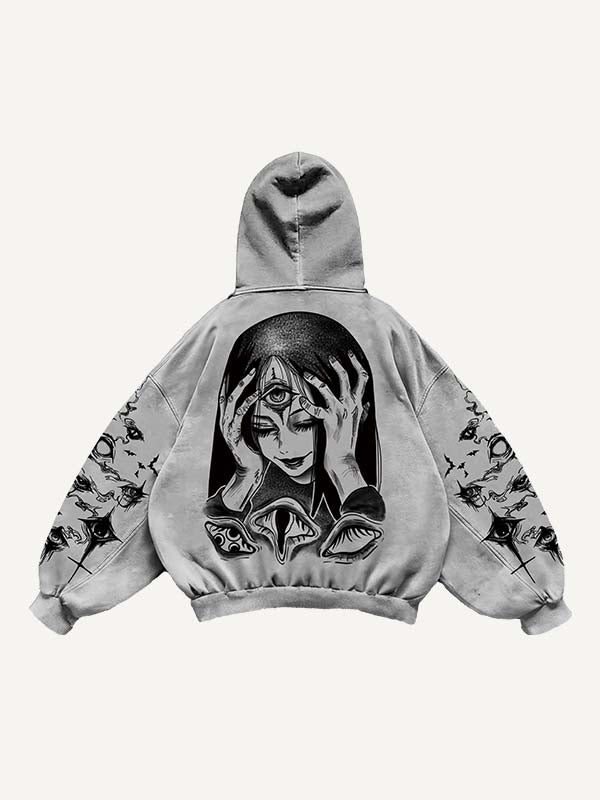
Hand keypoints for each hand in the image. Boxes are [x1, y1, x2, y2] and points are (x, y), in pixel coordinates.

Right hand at [219, 368, 263, 510]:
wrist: (249, 472)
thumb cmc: (254, 453)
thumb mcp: (254, 432)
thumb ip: (256, 421)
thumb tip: (268, 411)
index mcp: (228, 421)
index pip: (226, 397)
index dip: (229, 382)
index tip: (236, 368)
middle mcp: (224, 422)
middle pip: (227, 394)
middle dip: (238, 379)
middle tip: (251, 367)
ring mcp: (227, 428)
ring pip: (232, 400)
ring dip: (243, 385)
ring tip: (252, 373)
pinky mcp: (233, 434)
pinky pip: (240, 413)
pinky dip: (248, 401)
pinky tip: (257, 393)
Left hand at [299, 352, 369, 501]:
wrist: (345, 460)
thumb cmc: (349, 443)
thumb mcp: (361, 425)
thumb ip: (364, 413)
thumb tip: (368, 404)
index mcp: (359, 405)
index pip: (363, 380)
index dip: (357, 365)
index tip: (350, 356)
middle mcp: (351, 406)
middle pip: (347, 379)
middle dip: (339, 366)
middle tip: (330, 358)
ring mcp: (340, 413)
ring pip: (329, 390)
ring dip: (316, 380)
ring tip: (307, 374)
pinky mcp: (329, 421)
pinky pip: (316, 410)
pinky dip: (307, 404)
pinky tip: (300, 400)